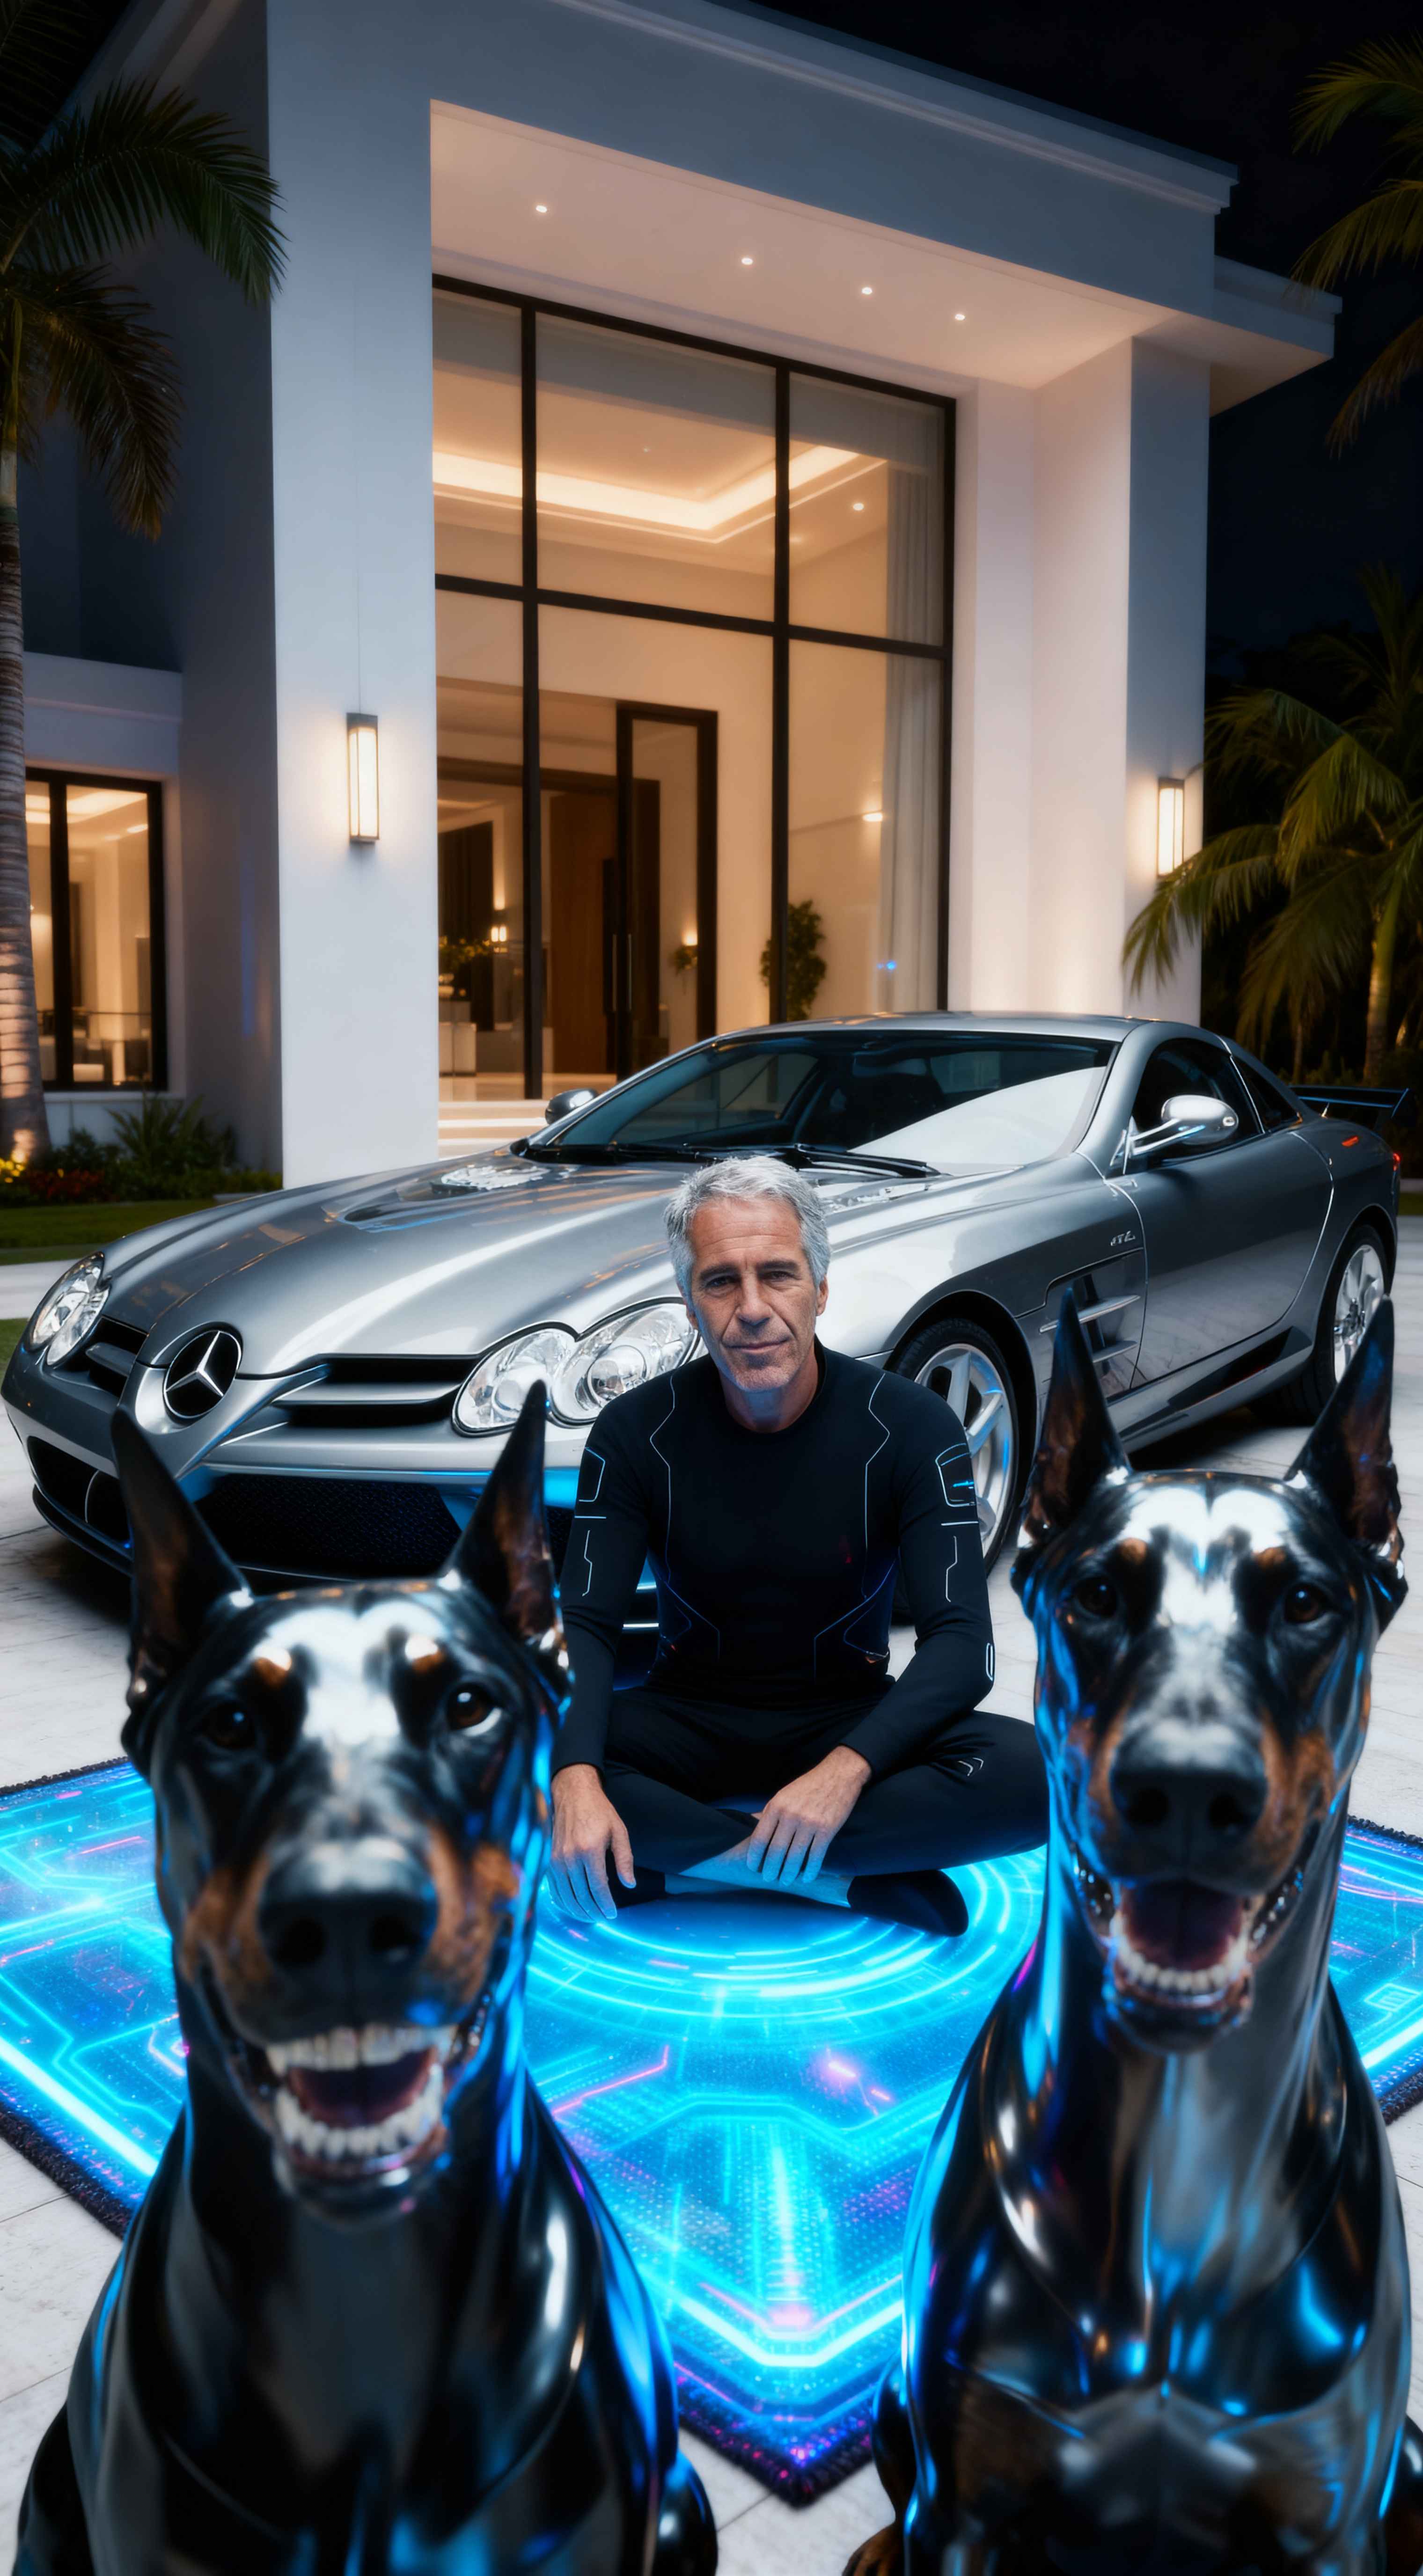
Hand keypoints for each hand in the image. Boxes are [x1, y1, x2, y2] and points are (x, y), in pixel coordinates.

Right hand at [548, 1765, 635, 1922]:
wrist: (573, 1794)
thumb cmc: (599, 1811)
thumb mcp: (619, 1831)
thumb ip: (624, 1859)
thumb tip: (629, 1884)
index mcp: (590, 1850)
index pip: (598, 1888)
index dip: (606, 1904)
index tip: (613, 1914)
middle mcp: (570, 1857)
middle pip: (581, 1895)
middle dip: (593, 1911)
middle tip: (602, 1918)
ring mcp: (556, 1859)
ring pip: (566, 1896)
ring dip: (578, 1911)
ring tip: (590, 1916)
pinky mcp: (548, 1859)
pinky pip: (554, 1888)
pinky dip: (563, 1901)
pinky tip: (572, 1907)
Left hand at [744, 1746, 870, 1887]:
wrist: (838, 1774)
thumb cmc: (808, 1786)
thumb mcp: (783, 1795)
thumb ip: (770, 1813)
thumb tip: (755, 1832)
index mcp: (776, 1806)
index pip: (760, 1839)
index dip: (754, 1857)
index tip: (753, 1867)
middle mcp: (791, 1816)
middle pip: (775, 1852)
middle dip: (770, 1870)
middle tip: (768, 1878)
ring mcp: (809, 1824)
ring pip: (794, 1858)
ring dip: (788, 1874)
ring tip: (785, 1881)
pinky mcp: (827, 1830)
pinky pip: (815, 1857)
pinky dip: (810, 1871)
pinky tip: (806, 1878)